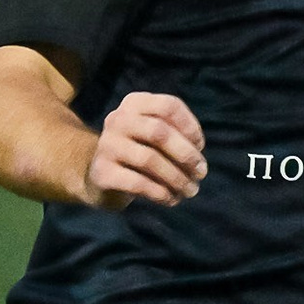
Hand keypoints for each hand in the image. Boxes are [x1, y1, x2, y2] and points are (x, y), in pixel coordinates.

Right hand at [85, 92, 206, 209]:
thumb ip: (179, 140)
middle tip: (201, 174)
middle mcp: (117, 119)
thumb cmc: (141, 154)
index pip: (169, 106)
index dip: (190, 126)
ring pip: (149, 159)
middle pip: (159, 132)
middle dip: (186, 155)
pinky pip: (138, 183)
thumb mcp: (157, 139)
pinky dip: (160, 193)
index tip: (200, 146)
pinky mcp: (101, 172)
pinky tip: (171, 199)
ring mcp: (106, 145)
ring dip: (177, 178)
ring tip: (190, 191)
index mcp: (134, 104)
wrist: (102, 178)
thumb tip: (197, 162)